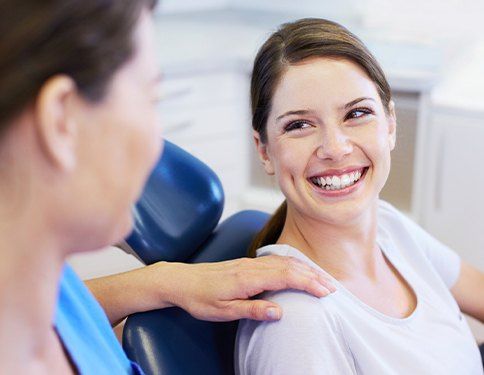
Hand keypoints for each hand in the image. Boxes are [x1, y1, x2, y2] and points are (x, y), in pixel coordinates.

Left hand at [154, 256, 335, 321]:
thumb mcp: (223, 311)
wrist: (182, 280)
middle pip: (290, 266)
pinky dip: (292, 264)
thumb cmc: (200, 298)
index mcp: (248, 277)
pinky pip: (275, 260)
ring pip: (284, 261)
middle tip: (333, 288)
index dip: (309, 283)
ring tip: (322, 279)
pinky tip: (298, 269)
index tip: (326, 292)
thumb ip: (252, 310)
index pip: (286, 277)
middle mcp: (252, 266)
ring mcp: (250, 262)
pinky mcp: (247, 263)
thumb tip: (280, 312)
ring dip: (305, 269)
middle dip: (313, 276)